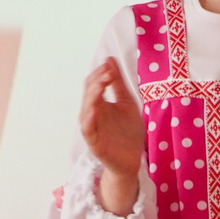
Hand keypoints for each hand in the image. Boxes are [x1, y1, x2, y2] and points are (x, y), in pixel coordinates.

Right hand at [79, 58, 144, 213]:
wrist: (133, 159)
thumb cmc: (128, 132)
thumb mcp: (127, 103)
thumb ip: (118, 83)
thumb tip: (109, 59)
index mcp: (100, 104)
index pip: (93, 84)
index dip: (100, 74)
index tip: (110, 67)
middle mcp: (93, 114)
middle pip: (88, 94)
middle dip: (97, 82)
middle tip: (107, 73)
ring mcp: (93, 128)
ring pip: (86, 110)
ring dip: (92, 97)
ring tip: (100, 86)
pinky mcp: (94, 142)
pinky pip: (88, 129)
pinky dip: (90, 119)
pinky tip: (95, 109)